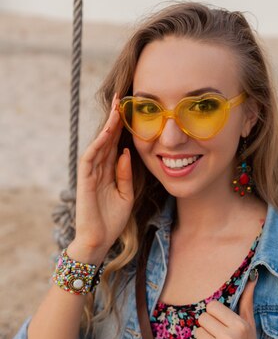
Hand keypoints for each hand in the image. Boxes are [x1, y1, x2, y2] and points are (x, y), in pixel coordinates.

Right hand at [71, 93, 134, 261]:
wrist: (98, 240)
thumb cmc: (112, 221)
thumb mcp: (126, 195)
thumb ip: (126, 174)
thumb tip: (127, 152)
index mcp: (109, 172)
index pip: (116, 145)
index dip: (122, 128)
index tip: (131, 110)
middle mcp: (99, 169)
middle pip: (107, 139)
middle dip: (114, 119)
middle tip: (122, 98)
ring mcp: (91, 174)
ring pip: (99, 144)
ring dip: (107, 126)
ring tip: (116, 108)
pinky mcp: (84, 181)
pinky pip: (90, 158)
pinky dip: (98, 144)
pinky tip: (107, 132)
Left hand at [194, 271, 268, 338]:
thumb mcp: (250, 324)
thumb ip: (247, 301)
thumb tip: (251, 277)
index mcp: (240, 326)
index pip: (212, 306)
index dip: (215, 313)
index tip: (221, 322)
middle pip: (202, 319)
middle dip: (208, 326)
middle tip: (218, 335)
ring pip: (197, 333)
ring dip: (204, 338)